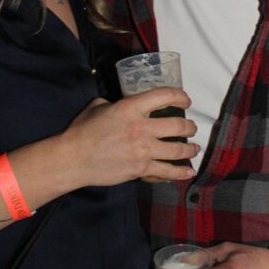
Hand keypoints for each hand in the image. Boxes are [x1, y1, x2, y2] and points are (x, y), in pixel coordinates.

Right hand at [62, 88, 197, 187]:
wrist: (74, 158)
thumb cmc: (83, 130)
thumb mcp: (99, 106)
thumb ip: (115, 103)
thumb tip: (122, 105)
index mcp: (131, 107)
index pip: (164, 96)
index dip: (180, 96)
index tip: (186, 101)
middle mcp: (142, 128)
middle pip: (178, 126)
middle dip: (189, 127)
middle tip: (191, 128)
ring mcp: (143, 150)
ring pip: (177, 150)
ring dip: (190, 149)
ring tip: (194, 148)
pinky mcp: (141, 169)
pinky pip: (167, 171)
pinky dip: (181, 172)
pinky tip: (188, 172)